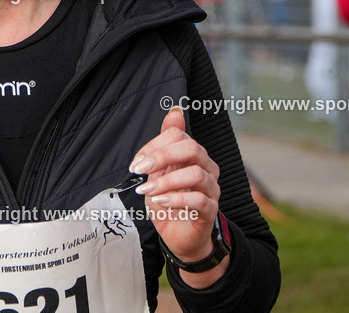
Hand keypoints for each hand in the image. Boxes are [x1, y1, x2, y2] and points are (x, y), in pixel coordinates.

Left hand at [129, 107, 224, 274]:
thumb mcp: (159, 172)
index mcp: (194, 155)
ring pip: (196, 174)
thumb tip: (175, 111)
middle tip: (140, 170)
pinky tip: (161, 202)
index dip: (155, 145)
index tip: (137, 162)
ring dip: (166, 181)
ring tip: (147, 191)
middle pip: (192, 149)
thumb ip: (165, 144)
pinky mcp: (211, 211)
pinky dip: (176, 199)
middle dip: (161, 157)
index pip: (178, 135)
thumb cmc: (168, 202)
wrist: (177, 236)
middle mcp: (207, 169)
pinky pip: (200, 200)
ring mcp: (212, 190)